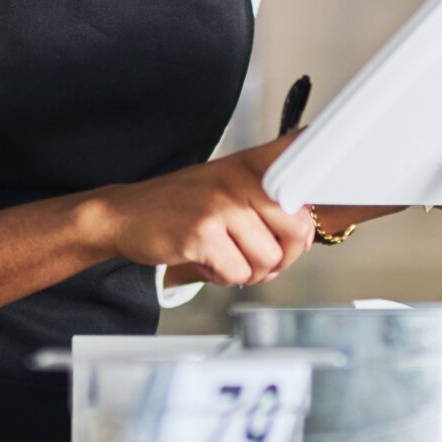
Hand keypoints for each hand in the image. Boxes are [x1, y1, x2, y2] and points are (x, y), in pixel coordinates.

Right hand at [99, 134, 313, 287]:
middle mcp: (241, 178)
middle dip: (282, 256)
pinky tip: (208, 263)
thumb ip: (268, 200)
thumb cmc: (182, 205)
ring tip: (225, 256)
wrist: (125, 214)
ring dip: (249, 270)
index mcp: (252, 163)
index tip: (309, 221)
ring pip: (268, 259)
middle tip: (259, 257)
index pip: (305, 167)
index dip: (316, 197)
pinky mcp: (202, 233)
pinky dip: (224, 278)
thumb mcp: (228, 184)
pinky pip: (238, 273)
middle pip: (297, 230)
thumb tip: (308, 234)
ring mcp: (221, 205)